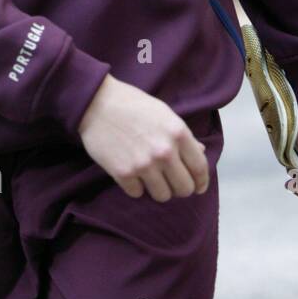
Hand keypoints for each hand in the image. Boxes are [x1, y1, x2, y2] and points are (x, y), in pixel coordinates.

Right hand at [77, 74, 209, 201]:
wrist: (96, 102)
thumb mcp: (163, 113)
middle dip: (179, 188)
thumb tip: (201, 152)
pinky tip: (131, 172)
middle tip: (170, 182)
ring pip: (163, 196)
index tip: (198, 187)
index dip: (201, 182)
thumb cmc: (132, 104)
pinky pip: (138, 194)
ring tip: (149, 177)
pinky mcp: (124, 173)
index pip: (200, 169)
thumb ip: (183, 135)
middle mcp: (165, 151)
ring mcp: (144, 164)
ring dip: (157, 189)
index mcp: (178, 133)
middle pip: (184, 189)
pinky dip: (135, 186)